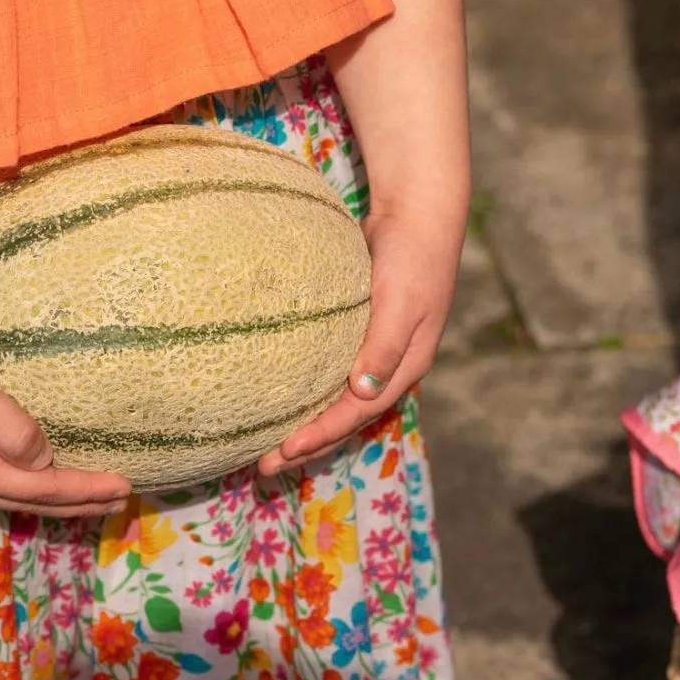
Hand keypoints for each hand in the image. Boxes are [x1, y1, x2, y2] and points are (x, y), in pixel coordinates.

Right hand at [0, 310, 132, 517]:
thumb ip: (17, 435)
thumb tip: (44, 461)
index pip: (45, 488)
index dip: (87, 490)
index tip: (125, 487)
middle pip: (29, 499)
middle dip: (74, 502)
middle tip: (114, 500)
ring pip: (8, 490)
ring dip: (47, 493)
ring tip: (77, 491)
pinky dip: (19, 478)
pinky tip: (23, 467)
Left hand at [258, 209, 461, 475]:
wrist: (417, 213)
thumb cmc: (412, 257)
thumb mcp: (401, 302)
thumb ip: (384, 347)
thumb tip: (361, 393)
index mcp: (404, 368)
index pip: (357, 413)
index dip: (321, 435)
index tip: (283, 452)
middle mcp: (389, 366)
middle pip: (344, 417)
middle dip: (307, 443)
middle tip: (263, 467)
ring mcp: (374, 349)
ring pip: (336, 397)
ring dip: (306, 421)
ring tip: (268, 442)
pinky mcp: (359, 328)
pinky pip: (331, 369)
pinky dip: (309, 388)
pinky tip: (283, 392)